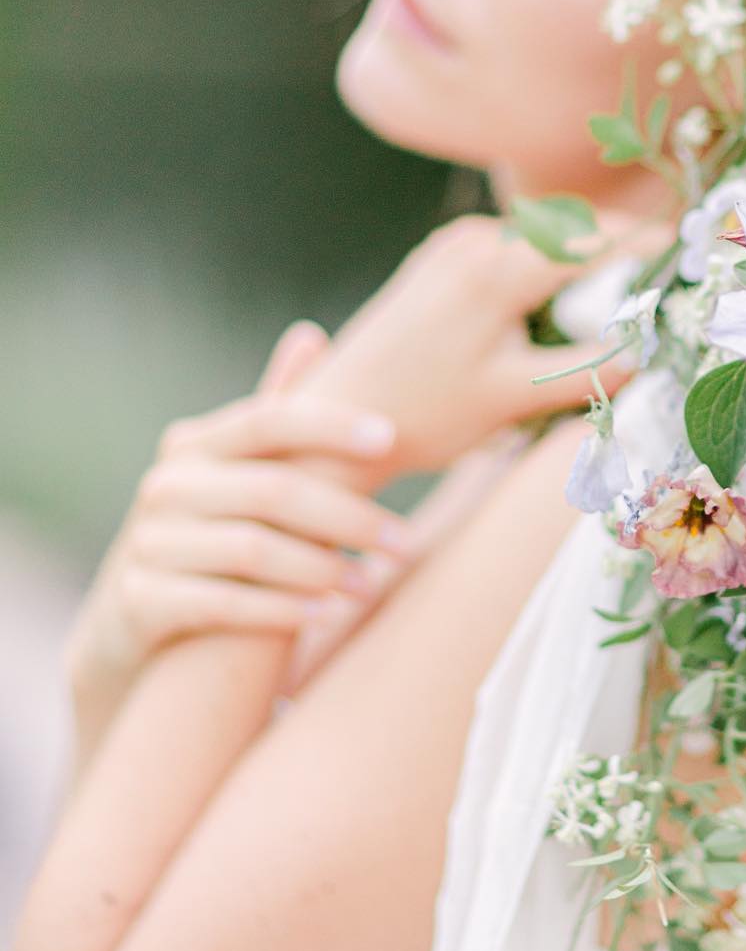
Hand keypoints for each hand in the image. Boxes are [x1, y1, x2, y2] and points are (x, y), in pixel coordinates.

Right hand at [64, 320, 414, 717]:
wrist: (135, 617)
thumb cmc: (211, 529)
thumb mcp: (234, 470)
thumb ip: (273, 412)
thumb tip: (310, 333)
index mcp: (194, 445)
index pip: (269, 421)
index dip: (331, 425)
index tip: (392, 438)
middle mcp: (165, 486)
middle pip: (272, 491)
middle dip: (348, 517)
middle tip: (404, 543)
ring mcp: (148, 542)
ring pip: (252, 550)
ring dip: (321, 568)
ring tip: (370, 585)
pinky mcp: (141, 600)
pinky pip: (223, 604)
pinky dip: (280, 610)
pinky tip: (324, 615)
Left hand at [292, 206, 673, 480]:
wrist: (331, 423)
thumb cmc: (421, 414)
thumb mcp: (513, 398)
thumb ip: (585, 370)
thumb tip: (649, 355)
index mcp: (495, 268)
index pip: (591, 239)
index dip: (647, 244)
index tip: (691, 250)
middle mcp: (473, 242)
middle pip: (570, 228)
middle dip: (622, 244)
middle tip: (671, 271)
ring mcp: (450, 247)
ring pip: (540, 236)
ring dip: (585, 254)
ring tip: (629, 287)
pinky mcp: (437, 261)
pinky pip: (510, 247)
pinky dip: (548, 263)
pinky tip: (567, 297)